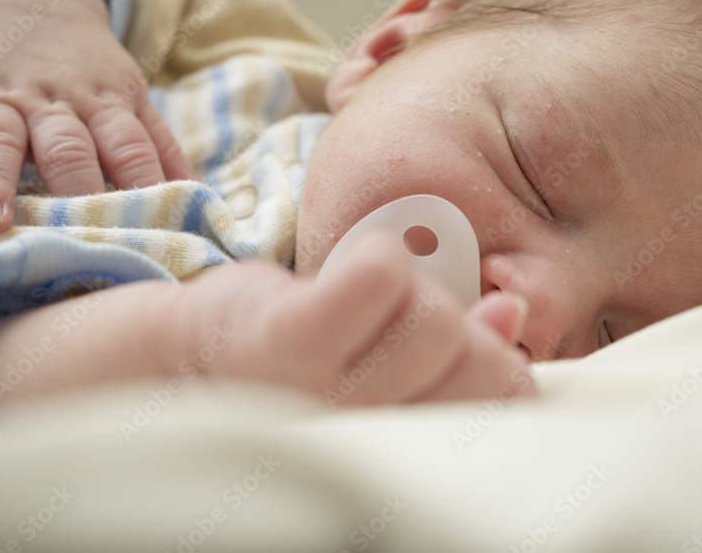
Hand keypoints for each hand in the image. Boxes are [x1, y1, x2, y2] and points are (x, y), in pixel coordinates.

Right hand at [0, 0, 193, 233]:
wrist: (37, 4)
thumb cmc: (93, 72)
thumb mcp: (132, 98)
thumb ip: (160, 147)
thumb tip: (200, 196)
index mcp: (107, 106)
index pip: (131, 147)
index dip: (144, 181)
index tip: (153, 222)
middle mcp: (58, 104)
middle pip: (69, 146)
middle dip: (74, 186)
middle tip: (77, 230)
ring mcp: (6, 99)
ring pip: (1, 139)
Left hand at [182, 232, 535, 405]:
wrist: (192, 357)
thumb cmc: (307, 356)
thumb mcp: (394, 365)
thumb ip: (461, 349)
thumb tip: (510, 313)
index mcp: (399, 440)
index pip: (503, 404)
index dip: (503, 362)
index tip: (472, 341)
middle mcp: (367, 434)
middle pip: (475, 361)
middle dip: (454, 321)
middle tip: (402, 321)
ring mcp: (324, 394)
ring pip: (432, 320)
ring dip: (409, 287)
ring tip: (365, 298)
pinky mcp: (282, 343)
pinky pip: (372, 283)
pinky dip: (377, 262)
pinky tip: (358, 266)